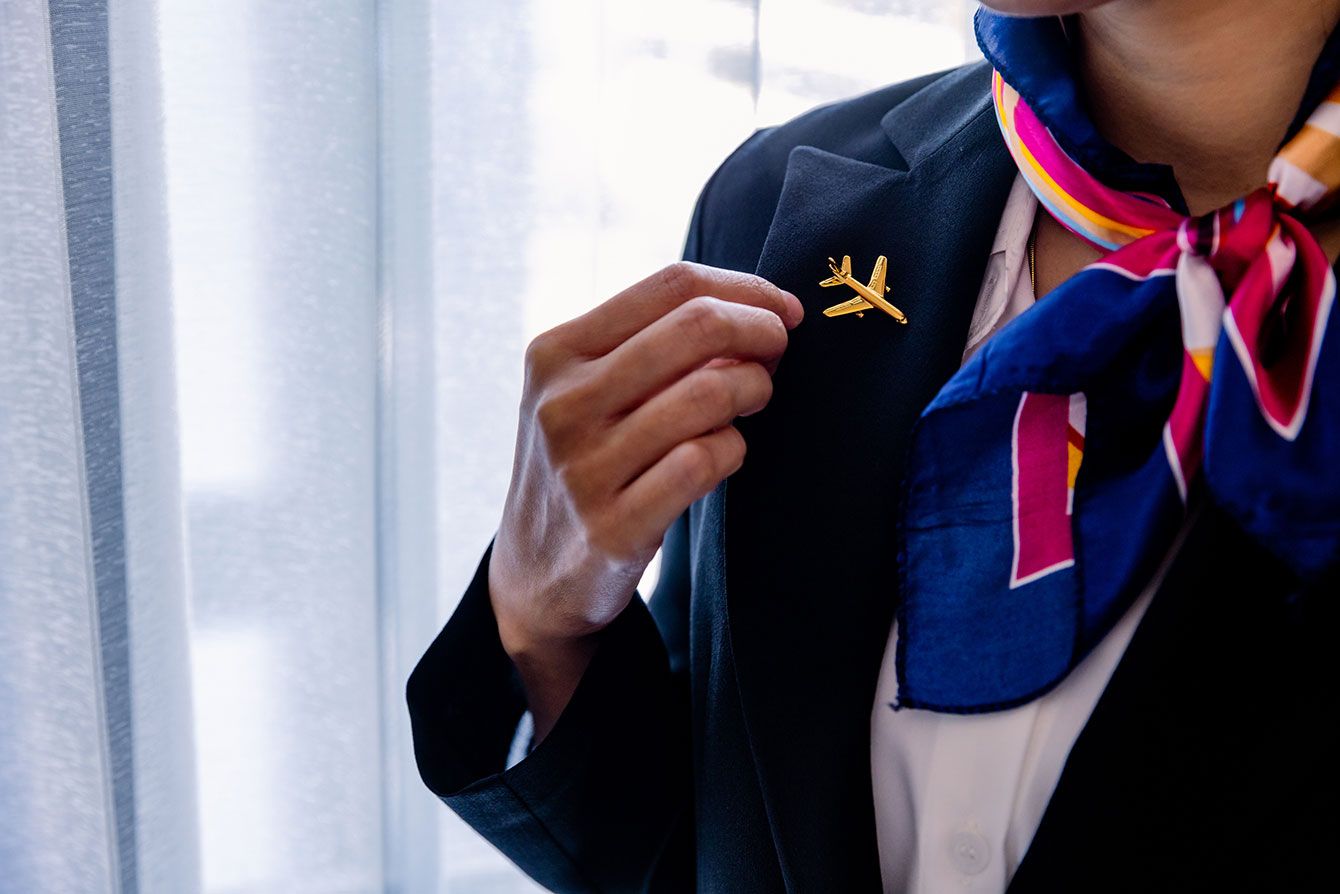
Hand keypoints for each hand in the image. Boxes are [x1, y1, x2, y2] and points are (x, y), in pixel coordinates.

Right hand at [488, 261, 802, 738]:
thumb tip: (757, 311)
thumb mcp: (584, 390)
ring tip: (753, 402)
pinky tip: (726, 452)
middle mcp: (562, 403)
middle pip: (697, 327)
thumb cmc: (584, 460)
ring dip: (754, 390)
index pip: (672, 285)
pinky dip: (733, 448)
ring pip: (708, 393)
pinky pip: (704, 461)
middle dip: (761, 331)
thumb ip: (652, 345)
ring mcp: (583, 468)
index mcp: (555, 352)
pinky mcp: (612, 527)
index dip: (745, 288)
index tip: (783, 309)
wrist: (534, 572)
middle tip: (778, 352)